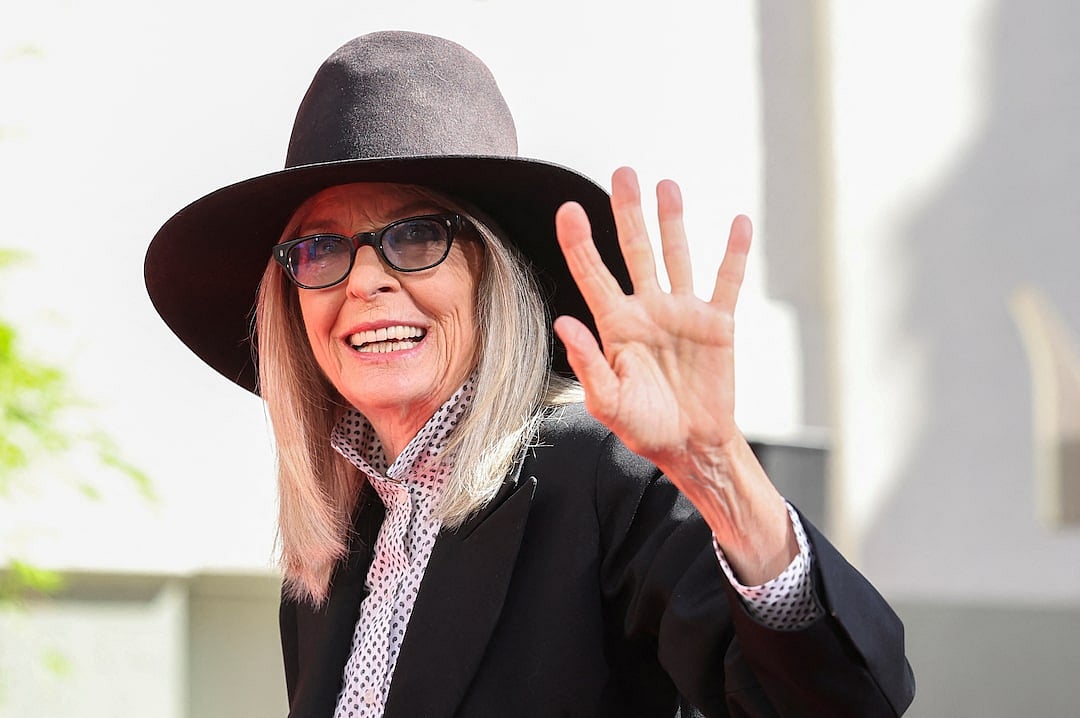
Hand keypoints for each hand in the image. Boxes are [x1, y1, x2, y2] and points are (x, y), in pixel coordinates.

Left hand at [554, 167, 794, 583]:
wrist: (691, 445)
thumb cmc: (644, 428)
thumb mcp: (607, 402)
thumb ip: (587, 363)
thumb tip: (563, 322)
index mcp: (616, 325)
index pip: (593, 274)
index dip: (580, 242)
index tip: (568, 210)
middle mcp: (648, 310)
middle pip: (635, 250)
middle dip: (628, 212)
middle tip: (624, 173)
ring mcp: (683, 313)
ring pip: (677, 255)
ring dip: (673, 221)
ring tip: (668, 186)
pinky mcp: (718, 323)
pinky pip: (727, 281)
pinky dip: (733, 253)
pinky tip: (738, 223)